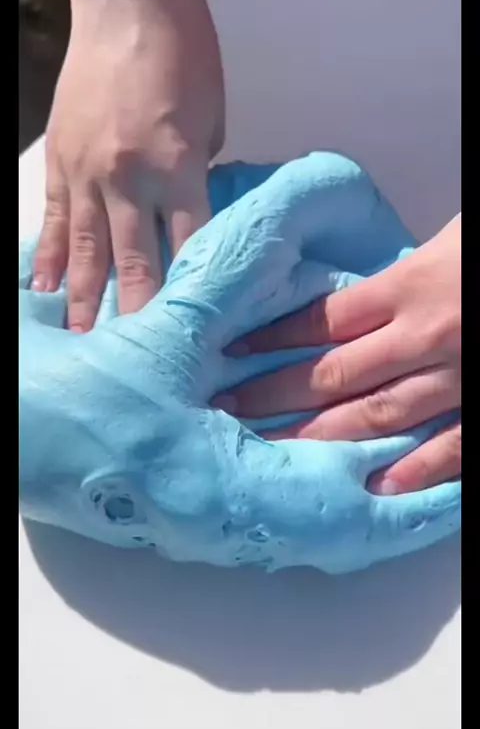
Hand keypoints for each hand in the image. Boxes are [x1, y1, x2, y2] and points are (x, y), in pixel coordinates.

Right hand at [33, 0, 223, 330]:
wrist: (128, 4)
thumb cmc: (185, 58)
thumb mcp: (212, 123)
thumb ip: (200, 180)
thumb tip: (191, 223)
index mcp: (180, 170)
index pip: (190, 251)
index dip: (192, 299)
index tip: (193, 339)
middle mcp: (131, 180)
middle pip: (136, 265)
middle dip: (137, 319)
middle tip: (137, 367)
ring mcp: (88, 174)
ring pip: (85, 253)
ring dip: (84, 303)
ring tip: (82, 346)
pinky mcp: (60, 163)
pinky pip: (50, 221)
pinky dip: (45, 259)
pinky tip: (42, 291)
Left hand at [216, 215, 460, 493]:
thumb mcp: (450, 241)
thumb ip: (403, 273)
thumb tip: (356, 298)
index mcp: (412, 284)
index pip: (323, 318)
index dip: (273, 337)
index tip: (232, 353)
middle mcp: (425, 334)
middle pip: (335, 371)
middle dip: (278, 394)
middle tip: (231, 412)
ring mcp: (460, 375)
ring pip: (379, 414)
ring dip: (324, 436)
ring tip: (277, 451)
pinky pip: (453, 443)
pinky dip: (416, 468)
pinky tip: (376, 487)